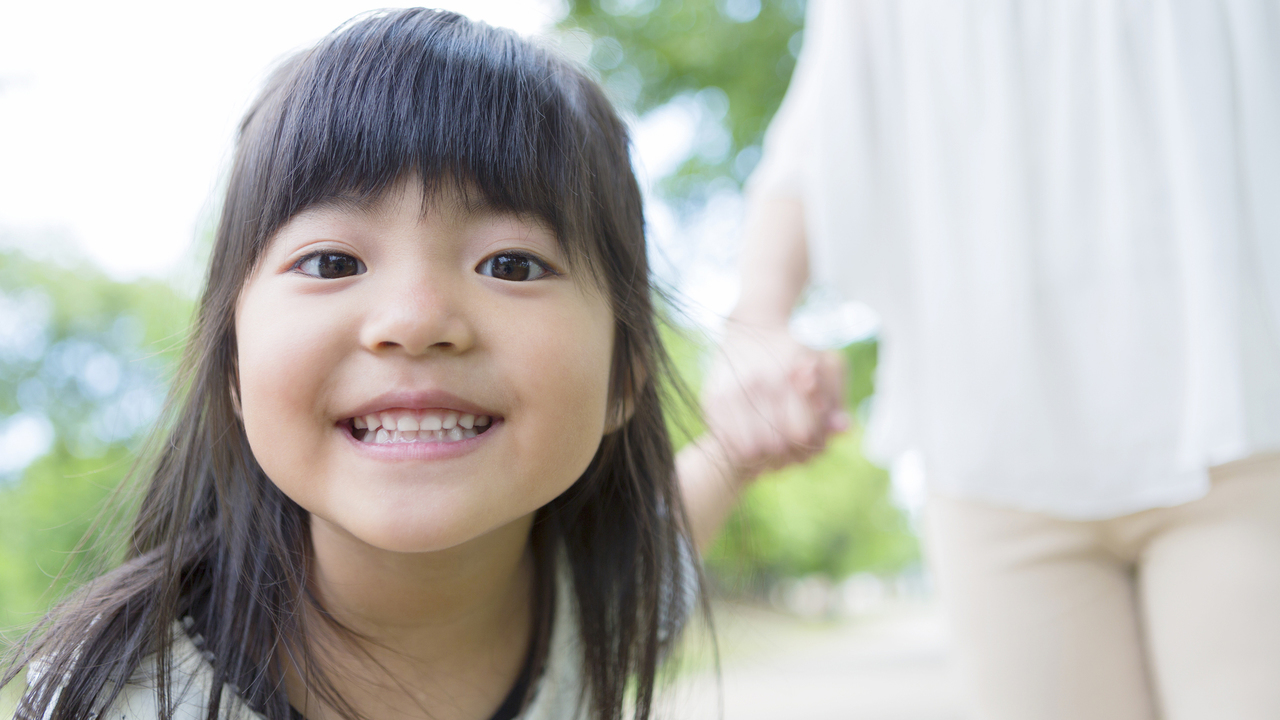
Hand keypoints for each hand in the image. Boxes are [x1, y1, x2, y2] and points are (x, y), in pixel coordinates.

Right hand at [702, 322, 847, 477]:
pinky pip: (726, 442)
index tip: (808, 438)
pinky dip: (740, 449)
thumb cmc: (795, 351)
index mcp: (790, 374)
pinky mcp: (712, 400)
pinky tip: (750, 440)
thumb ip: (837, 399)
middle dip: (788, 453)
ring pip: (750, 450)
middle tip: (789, 447)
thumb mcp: (826, 365)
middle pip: (777, 447)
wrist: (751, 327)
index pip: (803, 433)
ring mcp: (732, 392)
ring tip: (769, 447)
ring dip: (763, 456)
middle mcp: (759, 383)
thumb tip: (842, 429)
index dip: (810, 443)